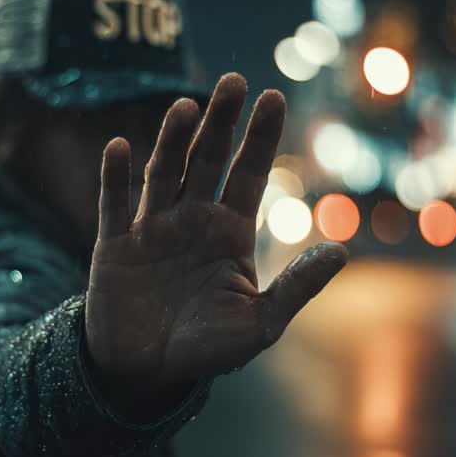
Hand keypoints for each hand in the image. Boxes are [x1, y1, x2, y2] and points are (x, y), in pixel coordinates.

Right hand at [85, 73, 347, 399]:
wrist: (146, 374)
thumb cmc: (207, 349)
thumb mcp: (260, 323)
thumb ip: (297, 287)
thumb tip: (341, 251)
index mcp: (229, 232)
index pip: (248, 174)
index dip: (260, 138)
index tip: (274, 97)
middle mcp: (192, 219)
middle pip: (207, 160)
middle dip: (221, 122)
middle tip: (234, 82)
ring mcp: (151, 228)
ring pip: (164, 172)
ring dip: (173, 140)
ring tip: (186, 108)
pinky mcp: (115, 246)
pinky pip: (114, 205)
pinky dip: (116, 176)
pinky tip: (120, 146)